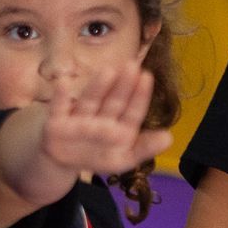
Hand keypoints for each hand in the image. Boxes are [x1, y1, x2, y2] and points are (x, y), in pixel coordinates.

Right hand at [39, 63, 172, 179]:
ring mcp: (80, 118)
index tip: (147, 77)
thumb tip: (169, 138)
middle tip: (132, 65)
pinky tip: (63, 82)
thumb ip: (144, 148)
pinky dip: (59, 96)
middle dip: (122, 85)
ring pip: (90, 101)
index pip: (132, 112)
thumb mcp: (122, 159)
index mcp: (119, 127)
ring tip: (108, 71)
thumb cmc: (97, 155)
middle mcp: (101, 118)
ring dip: (97, 87)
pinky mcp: (57, 122)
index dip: (139, 96)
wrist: (62, 161)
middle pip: (113, 102)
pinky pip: (58, 108)